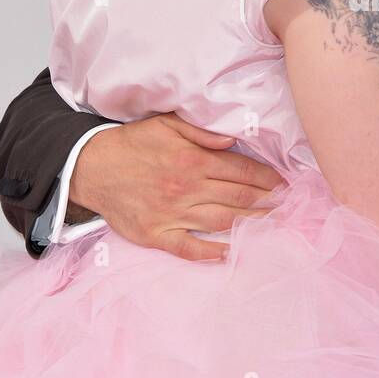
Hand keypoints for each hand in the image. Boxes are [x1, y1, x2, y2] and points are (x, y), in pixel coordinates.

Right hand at [70, 114, 285, 260]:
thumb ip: (201, 131)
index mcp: (192, 160)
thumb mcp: (166, 124)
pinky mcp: (156, 235)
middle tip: (288, 205)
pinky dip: (213, 253)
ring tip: (274, 224)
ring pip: (222, 222)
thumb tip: (233, 139)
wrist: (90, 167)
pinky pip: (190, 249)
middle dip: (268, 201)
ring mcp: (172, 214)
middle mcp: (186, 188)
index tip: (284, 183)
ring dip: (252, 224)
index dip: (267, 177)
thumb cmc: (132, 144)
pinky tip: (233, 253)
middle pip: (238, 197)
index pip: (241, 170)